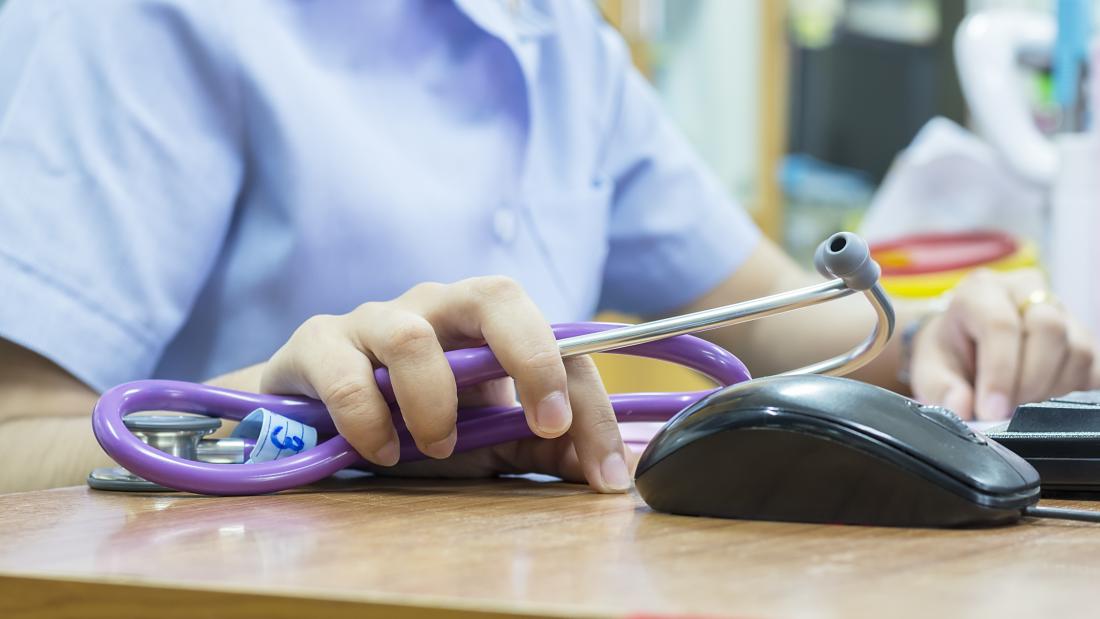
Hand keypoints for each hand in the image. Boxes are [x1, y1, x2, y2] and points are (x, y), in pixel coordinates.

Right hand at [259, 277, 632, 491]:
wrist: (309, 415)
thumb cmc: (408, 421)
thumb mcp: (487, 439)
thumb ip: (545, 449)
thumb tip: (614, 470)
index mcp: (488, 326)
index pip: (559, 343)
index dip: (589, 405)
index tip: (604, 473)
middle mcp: (436, 307)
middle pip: (496, 295)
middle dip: (532, 358)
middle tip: (543, 424)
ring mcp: (374, 320)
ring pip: (412, 338)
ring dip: (433, 404)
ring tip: (437, 448)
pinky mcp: (318, 344)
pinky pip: (346, 375)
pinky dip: (368, 422)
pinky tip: (381, 454)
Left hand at [909, 269, 1096, 419]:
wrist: (966, 342)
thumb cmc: (948, 353)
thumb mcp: (930, 369)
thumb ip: (941, 389)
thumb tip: (962, 408)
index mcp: (981, 291)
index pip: (1000, 324)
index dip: (1000, 372)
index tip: (992, 410)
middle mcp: (1024, 290)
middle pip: (1048, 329)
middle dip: (1030, 381)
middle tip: (1008, 412)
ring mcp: (1060, 309)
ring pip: (1077, 348)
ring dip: (1052, 388)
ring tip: (1022, 404)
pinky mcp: (1082, 333)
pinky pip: (1094, 364)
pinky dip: (1074, 389)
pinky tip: (1046, 398)